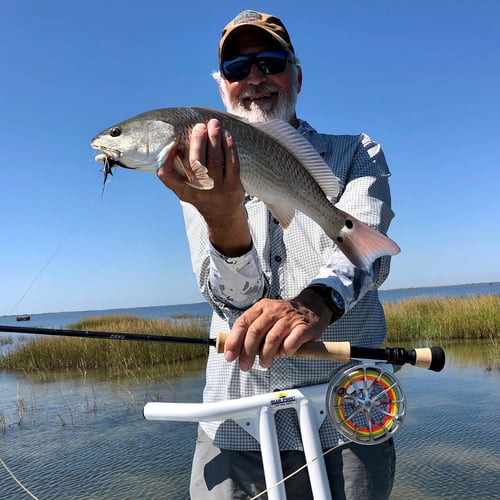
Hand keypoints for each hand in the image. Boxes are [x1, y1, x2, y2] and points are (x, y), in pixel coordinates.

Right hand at [157, 118, 250, 255]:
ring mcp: (217, 190)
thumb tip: (176, 140)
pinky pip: (232, 164)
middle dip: (197, 141)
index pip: (167, 176)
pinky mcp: (233, 188)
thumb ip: (179, 171)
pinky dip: (229, 147)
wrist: (224, 218)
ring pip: (215, 160)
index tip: (173, 141)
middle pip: (195, 163)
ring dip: (214, 139)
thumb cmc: (203, 196)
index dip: (166, 158)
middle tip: (199, 126)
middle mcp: (199, 191)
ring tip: (214, 124)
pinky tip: (226, 135)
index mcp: (183, 191)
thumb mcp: (187, 189)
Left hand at [224, 289, 332, 370]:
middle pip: (255, 333)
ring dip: (266, 356)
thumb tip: (235, 350)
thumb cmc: (286, 316)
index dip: (234, 341)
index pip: (243, 323)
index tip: (230, 356)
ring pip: (272, 339)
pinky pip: (291, 342)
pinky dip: (285, 352)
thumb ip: (253, 329)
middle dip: (247, 353)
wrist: (313, 306)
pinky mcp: (304, 327)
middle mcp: (274, 310)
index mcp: (261, 307)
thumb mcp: (267, 316)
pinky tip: (284, 354)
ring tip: (264, 364)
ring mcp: (289, 318)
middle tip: (245, 366)